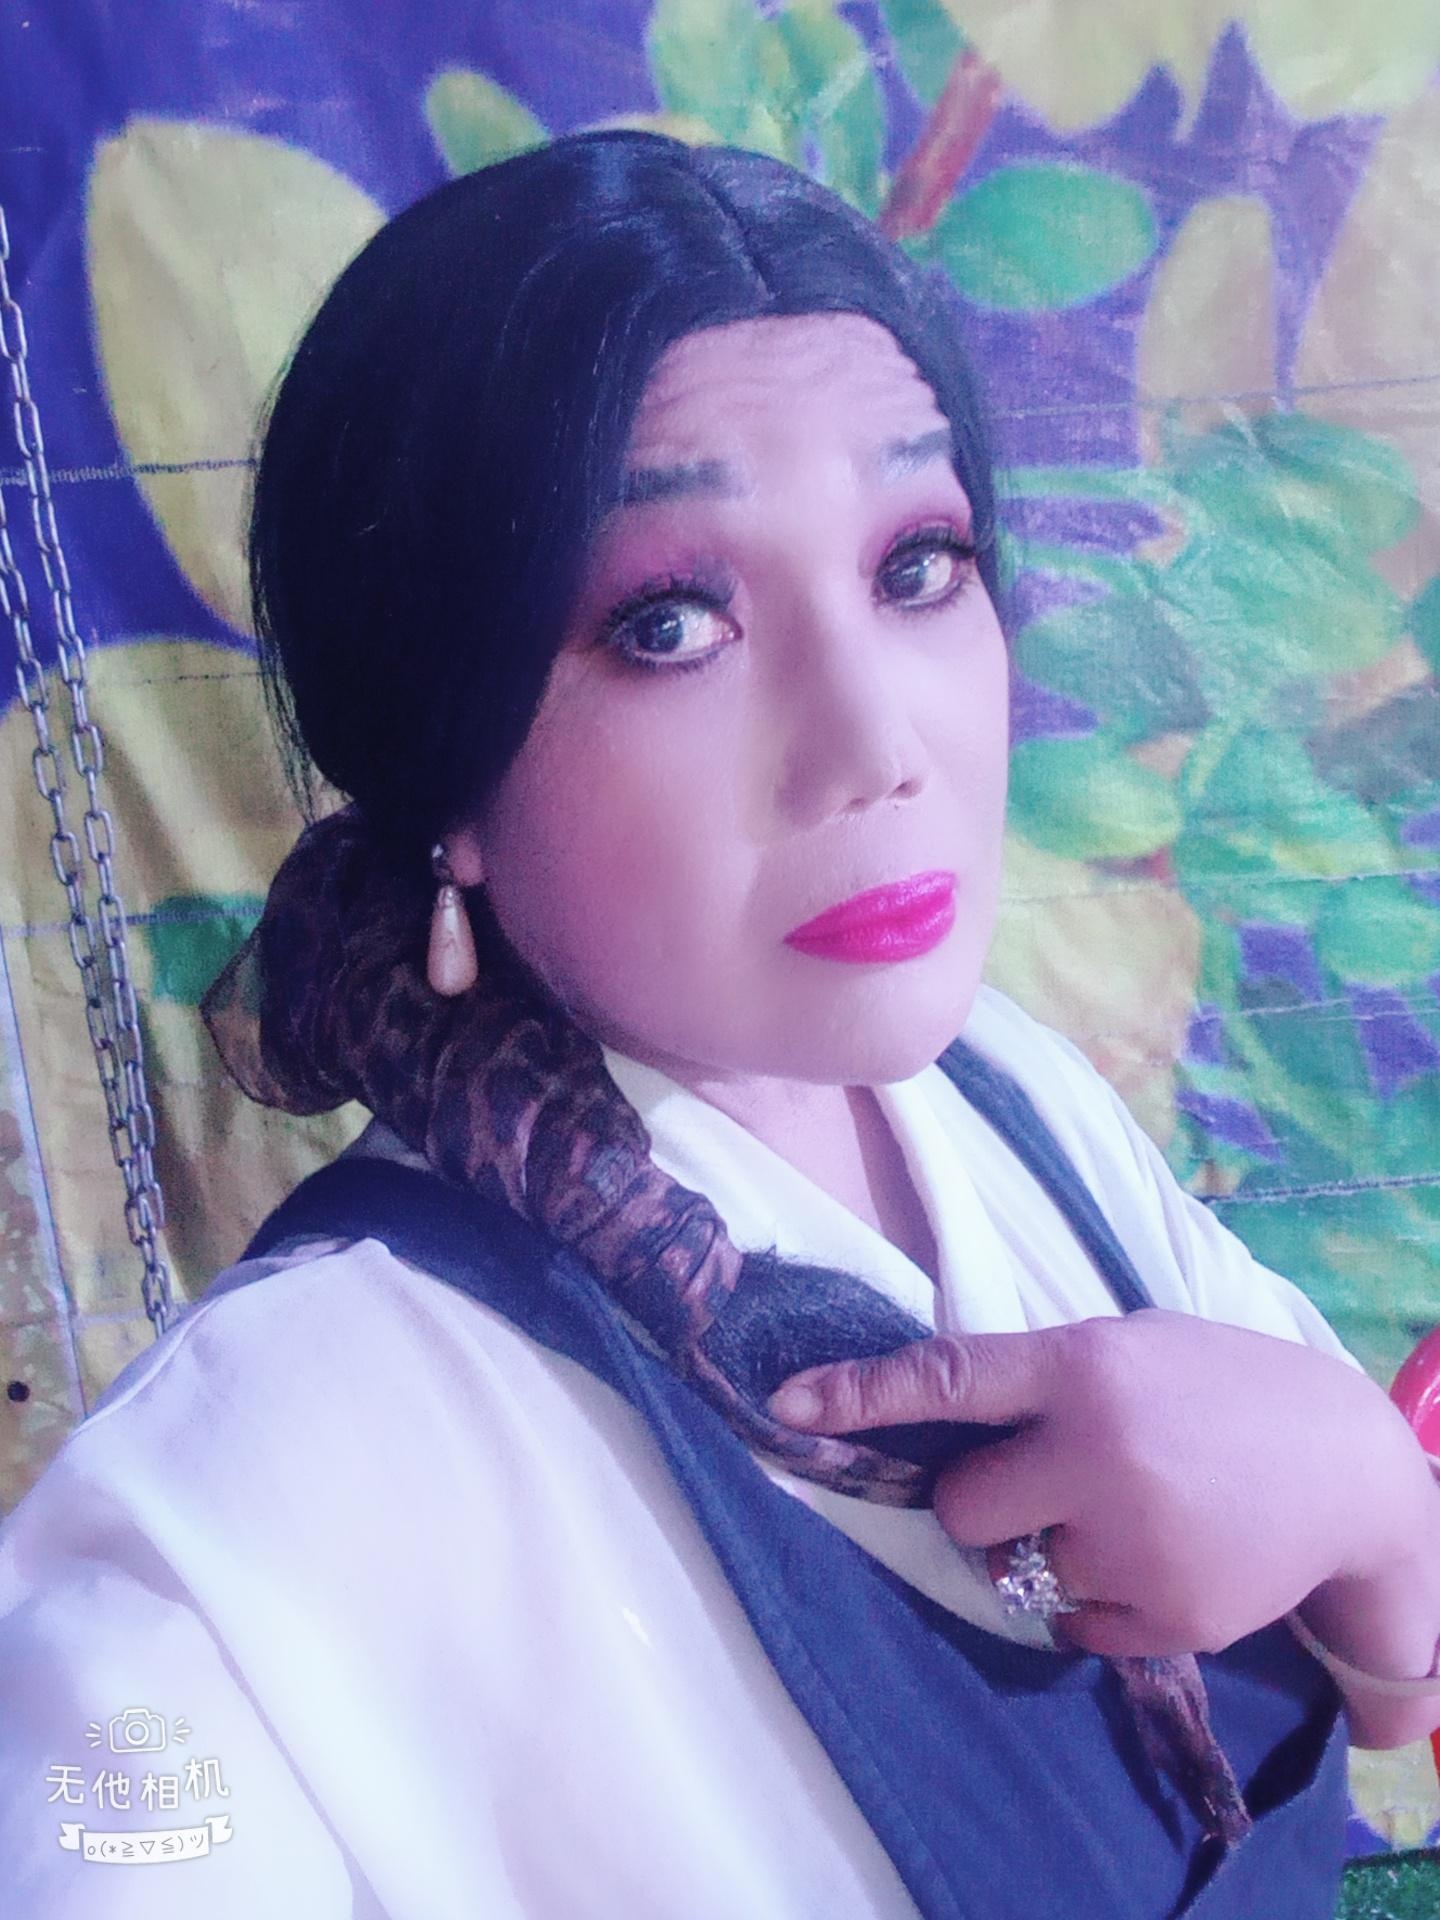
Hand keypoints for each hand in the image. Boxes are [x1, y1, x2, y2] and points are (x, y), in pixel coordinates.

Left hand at [767, 1309, 1434, 1657]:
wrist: (1349, 1472)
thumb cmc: (1220, 1388)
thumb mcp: (1129, 1346)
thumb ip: (1041, 1378)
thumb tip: (936, 1419)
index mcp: (1083, 1365)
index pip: (947, 1376)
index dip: (859, 1393)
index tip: (784, 1405)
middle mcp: (1098, 1451)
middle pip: (963, 1505)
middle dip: (983, 1499)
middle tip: (1042, 1477)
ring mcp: (1131, 1541)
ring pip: (1017, 1569)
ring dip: (1050, 1547)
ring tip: (1128, 1510)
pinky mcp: (1164, 1616)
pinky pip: (1071, 1625)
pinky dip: (1096, 1598)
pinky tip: (1157, 1554)